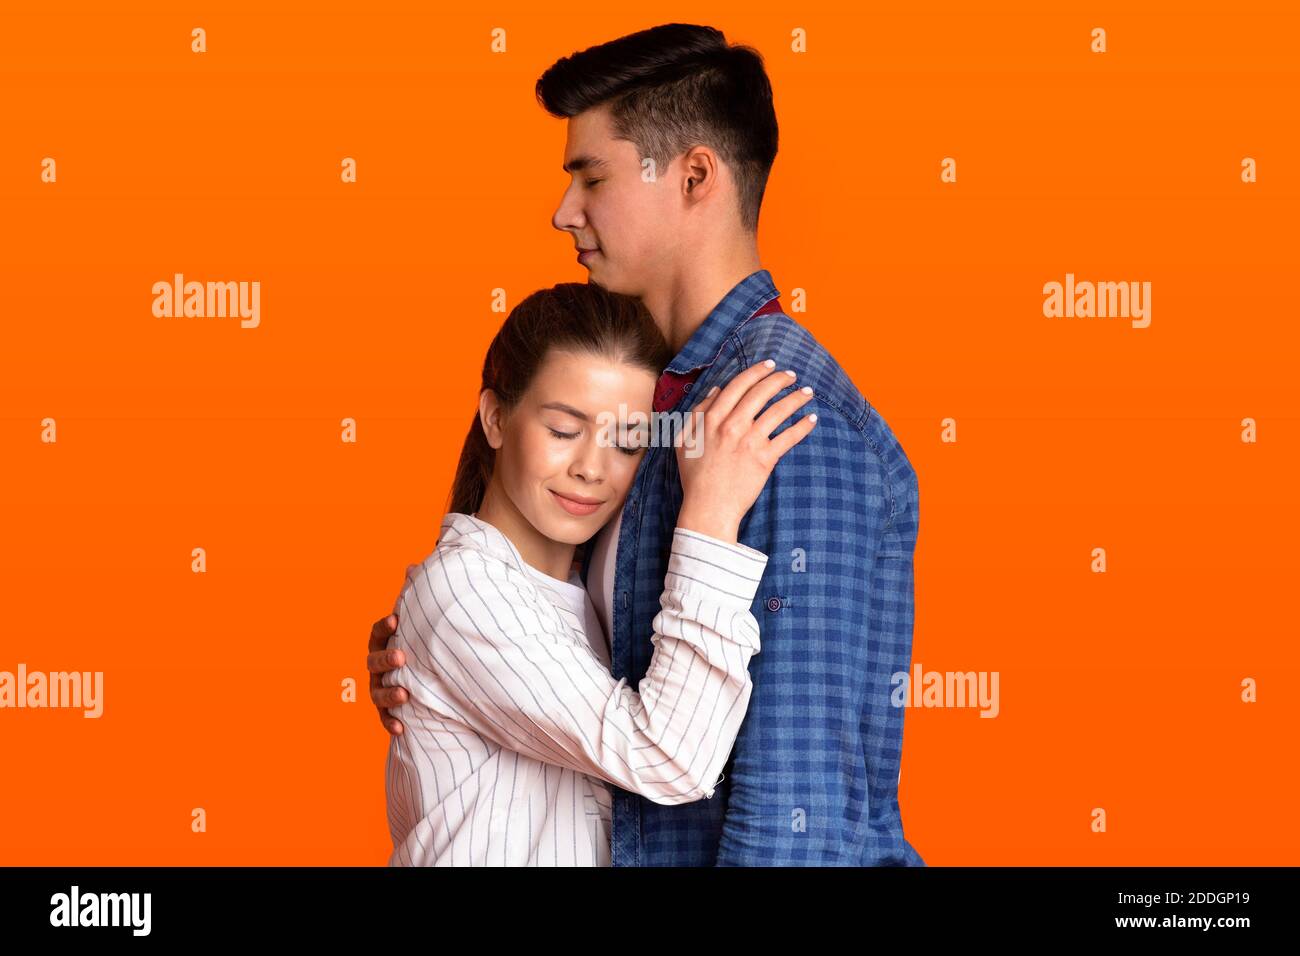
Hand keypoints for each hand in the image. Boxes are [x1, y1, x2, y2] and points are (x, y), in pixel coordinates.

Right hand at [368, 564, 418, 735]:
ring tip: (405, 694)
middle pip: (373, 662)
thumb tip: (414, 565)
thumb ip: (416, 596)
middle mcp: (377, 666)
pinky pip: (385, 719)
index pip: (377, 632)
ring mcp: (380, 688)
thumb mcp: (421, 621)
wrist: (429, 674)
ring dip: (388, 694)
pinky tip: (402, 729)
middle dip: (386, 659)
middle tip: (402, 656)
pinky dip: (391, 723)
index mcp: (383, 642)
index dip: (384, 627)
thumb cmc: (423, 641)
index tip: (396, 620)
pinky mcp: (388, 711)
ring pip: (377, 693)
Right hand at [675, 358, 816, 541]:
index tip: (769, 365)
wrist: (708, 508)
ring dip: (796, 398)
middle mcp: (731, 426)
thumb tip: (716, 390)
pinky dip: (802, 426)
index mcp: (711, 419)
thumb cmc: (695, 477)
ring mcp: (749, 441)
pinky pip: (788, 437)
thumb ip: (697, 413)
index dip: (756, 372)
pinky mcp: (764, 459)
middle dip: (779, 379)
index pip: (737, 386)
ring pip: (778, 410)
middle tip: (791, 375)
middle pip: (760, 393)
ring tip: (808, 393)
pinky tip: (812, 419)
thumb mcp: (683, 441)